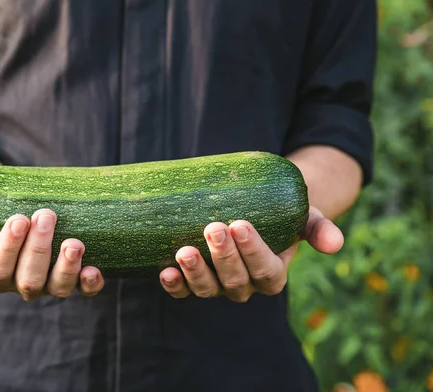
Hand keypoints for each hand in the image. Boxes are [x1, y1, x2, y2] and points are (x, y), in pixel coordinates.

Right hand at [0, 209, 104, 299]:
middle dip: (38, 249)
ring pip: (58, 288)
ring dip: (66, 267)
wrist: (26, 204)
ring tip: (73, 243)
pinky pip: (85, 290)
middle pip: (29, 279)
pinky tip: (94, 269)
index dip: (8, 248)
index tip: (18, 218)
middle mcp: (25, 284)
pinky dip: (91, 283)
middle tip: (45, 215)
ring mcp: (52, 283)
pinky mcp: (78, 278)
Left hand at [158, 206, 343, 300]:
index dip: (253, 251)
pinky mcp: (194, 280)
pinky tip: (165, 270)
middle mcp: (244, 285)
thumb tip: (335, 244)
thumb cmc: (280, 214)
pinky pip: (183, 290)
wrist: (253, 210)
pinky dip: (174, 284)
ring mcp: (217, 285)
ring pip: (208, 289)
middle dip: (224, 258)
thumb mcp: (303, 216)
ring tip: (185, 251)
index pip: (266, 271)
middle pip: (235, 281)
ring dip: (196, 273)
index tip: (240, 224)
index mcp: (272, 274)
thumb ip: (318, 228)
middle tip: (214, 228)